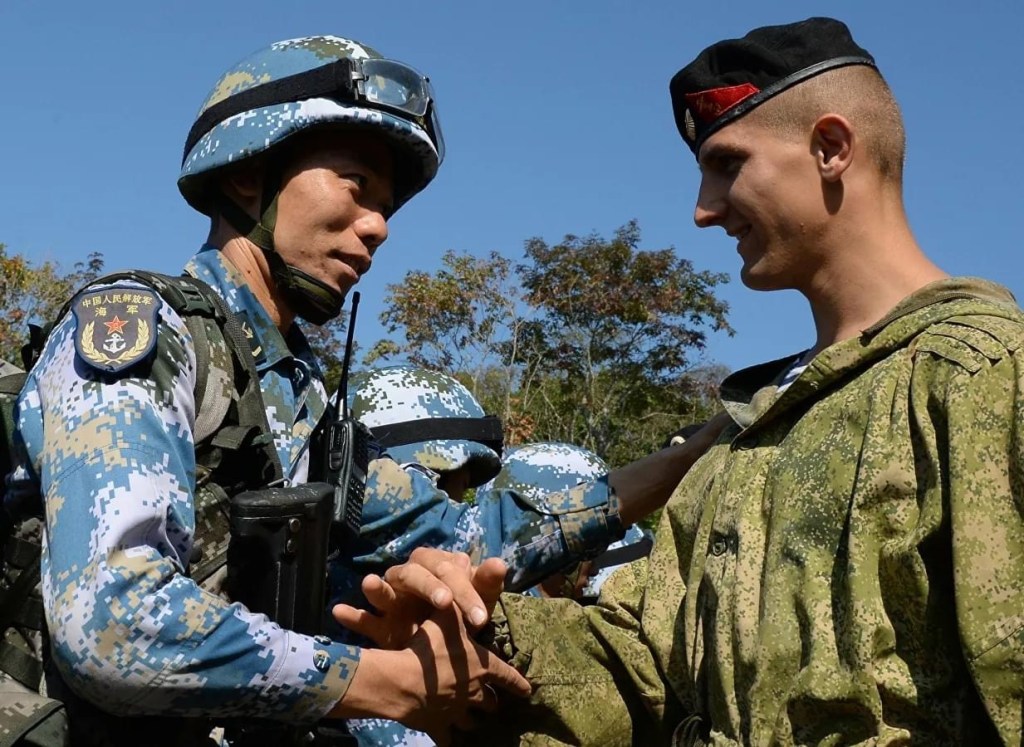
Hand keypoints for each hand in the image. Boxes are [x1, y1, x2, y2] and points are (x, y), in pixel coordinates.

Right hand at [328, 603, 530, 745]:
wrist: (405, 680)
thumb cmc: (431, 645)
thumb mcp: (449, 617)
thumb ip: (461, 603)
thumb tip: (469, 579)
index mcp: (483, 668)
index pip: (508, 676)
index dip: (519, 682)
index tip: (528, 690)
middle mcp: (475, 694)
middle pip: (490, 704)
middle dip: (491, 703)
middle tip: (492, 703)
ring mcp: (458, 714)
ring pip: (472, 723)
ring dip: (473, 720)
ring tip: (472, 719)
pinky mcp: (439, 727)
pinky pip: (449, 739)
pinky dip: (450, 737)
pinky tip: (449, 737)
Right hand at [333, 548, 506, 648]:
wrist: (444, 649)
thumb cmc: (461, 615)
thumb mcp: (477, 601)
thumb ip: (486, 583)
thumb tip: (500, 563)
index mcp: (438, 566)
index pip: (449, 569)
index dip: (465, 590)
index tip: (480, 617)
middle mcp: (413, 578)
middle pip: (417, 574)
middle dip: (432, 588)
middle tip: (445, 604)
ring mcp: (394, 602)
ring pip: (384, 590)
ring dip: (378, 588)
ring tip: (369, 584)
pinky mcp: (382, 626)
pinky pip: (364, 620)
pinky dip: (353, 616)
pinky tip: (339, 612)